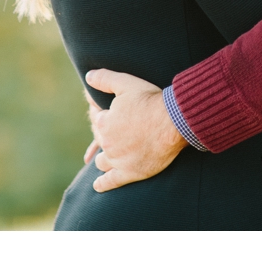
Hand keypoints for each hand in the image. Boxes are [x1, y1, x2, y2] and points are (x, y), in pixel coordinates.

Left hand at [85, 69, 186, 191]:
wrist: (174, 122)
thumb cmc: (151, 100)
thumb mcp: (127, 83)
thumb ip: (104, 79)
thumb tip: (88, 76)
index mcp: (104, 123)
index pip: (97, 120)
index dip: (105, 115)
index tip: (115, 113)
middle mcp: (107, 143)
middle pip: (101, 141)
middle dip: (106, 135)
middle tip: (120, 130)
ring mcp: (118, 160)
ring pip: (103, 161)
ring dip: (104, 158)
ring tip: (109, 156)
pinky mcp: (130, 173)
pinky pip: (110, 182)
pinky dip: (102, 184)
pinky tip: (98, 185)